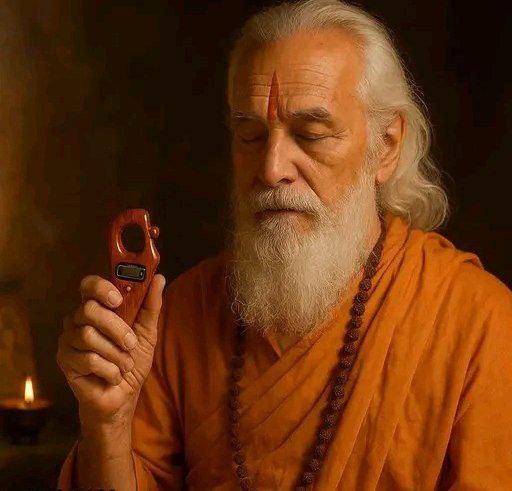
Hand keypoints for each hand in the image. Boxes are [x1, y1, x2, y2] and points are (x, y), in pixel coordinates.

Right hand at [57, 273, 165, 427]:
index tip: (118, 299)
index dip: (101, 288)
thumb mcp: (148, 331)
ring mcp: (68, 340)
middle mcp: (78, 319)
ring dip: (116, 354)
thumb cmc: (133, 360)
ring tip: (124, 364)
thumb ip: (151, 305)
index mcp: (97, 307)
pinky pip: (88, 360)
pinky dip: (110, 370)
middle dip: (116, 328)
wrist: (123, 396)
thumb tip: (159, 278)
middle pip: (89, 310)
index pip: (89, 285)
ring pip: (88, 336)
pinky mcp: (65, 361)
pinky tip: (113, 376)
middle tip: (131, 343)